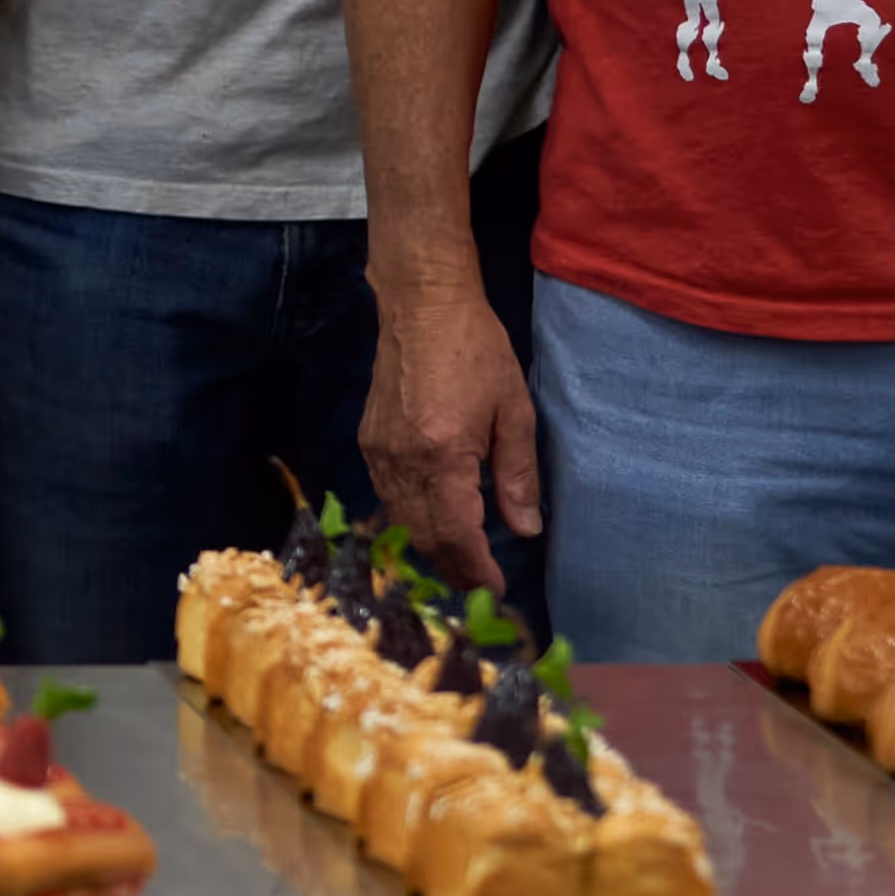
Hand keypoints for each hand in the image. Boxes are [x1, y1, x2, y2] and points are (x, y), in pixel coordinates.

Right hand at [365, 282, 540, 591]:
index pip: (455, 532)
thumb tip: (524, 530)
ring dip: (430, 546)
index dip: (475, 568)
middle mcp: (402, 460)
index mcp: (441, 454)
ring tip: (461, 561)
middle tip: (480, 584)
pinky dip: (411, 518)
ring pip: (400, 519)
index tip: (495, 589)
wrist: (421, 306)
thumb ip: (518, 476)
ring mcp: (379, 451)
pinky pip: (388, 495)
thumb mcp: (514, 413)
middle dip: (452, 567)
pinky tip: (434, 520)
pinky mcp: (370, 440)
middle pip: (422, 534)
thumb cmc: (477, 352)